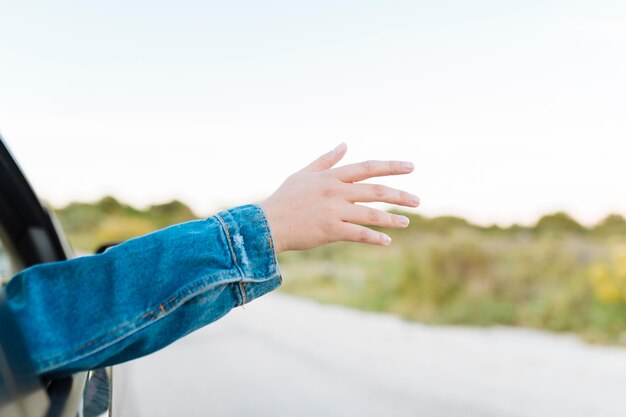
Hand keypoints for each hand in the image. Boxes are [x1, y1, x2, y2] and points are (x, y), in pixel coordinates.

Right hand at [261, 143, 418, 252]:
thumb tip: (344, 144)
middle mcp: (335, 192)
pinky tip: (387, 241)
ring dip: (391, 218)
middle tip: (418, 200)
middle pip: (375, 191)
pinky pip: (358, 234)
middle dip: (399, 195)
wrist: (268, 223)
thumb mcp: (304, 173)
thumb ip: (326, 160)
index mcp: (331, 177)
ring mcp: (334, 212)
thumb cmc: (285, 198)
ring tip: (407, 221)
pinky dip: (374, 237)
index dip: (390, 166)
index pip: (367, 168)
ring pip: (371, 213)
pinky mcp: (330, 231)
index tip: (410, 167)